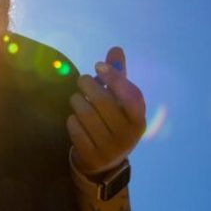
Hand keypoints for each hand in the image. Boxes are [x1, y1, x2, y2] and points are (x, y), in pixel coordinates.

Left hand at [66, 47, 146, 176]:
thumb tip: (116, 49)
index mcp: (138, 119)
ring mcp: (110, 148)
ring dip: (77, 101)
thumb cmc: (112, 122)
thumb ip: (118, 76)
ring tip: (77, 99)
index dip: (115, 78)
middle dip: (88, 85)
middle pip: (103, 102)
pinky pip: (75, 129)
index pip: (131, 96)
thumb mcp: (119, 102)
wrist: (104, 162)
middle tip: (82, 80)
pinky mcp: (92, 156)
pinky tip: (75, 118)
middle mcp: (128, 135)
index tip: (98, 65)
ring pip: (86, 114)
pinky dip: (72, 119)